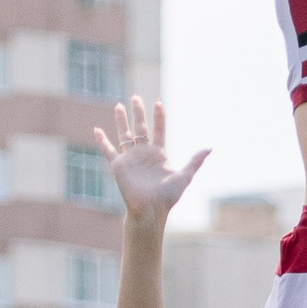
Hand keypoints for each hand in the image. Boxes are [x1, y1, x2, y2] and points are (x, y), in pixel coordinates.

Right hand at [94, 95, 206, 230]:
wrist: (150, 210)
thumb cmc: (167, 197)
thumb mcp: (184, 176)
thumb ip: (195, 161)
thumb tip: (209, 148)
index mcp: (158, 154)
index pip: (158, 130)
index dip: (158, 116)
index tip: (158, 102)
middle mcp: (143, 154)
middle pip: (140, 128)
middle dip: (138, 113)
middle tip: (135, 97)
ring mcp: (130, 158)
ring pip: (124, 134)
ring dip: (121, 120)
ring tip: (118, 105)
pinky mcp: (119, 165)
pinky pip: (108, 150)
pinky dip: (102, 140)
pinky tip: (96, 129)